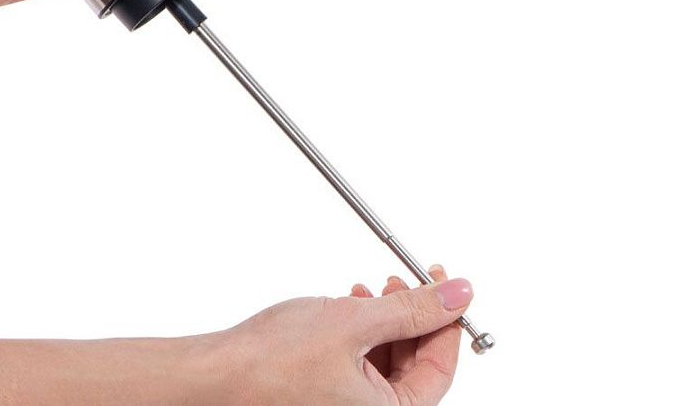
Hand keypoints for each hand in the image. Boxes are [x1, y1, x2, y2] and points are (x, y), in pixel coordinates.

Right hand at [215, 266, 470, 404]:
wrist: (217, 372)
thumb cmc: (272, 361)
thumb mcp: (354, 323)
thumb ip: (413, 309)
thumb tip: (457, 295)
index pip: (440, 368)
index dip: (447, 321)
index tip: (446, 286)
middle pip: (416, 364)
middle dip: (413, 317)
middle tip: (407, 280)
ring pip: (389, 361)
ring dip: (386, 321)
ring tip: (370, 291)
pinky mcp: (330, 394)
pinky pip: (363, 364)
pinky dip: (363, 333)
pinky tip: (350, 306)